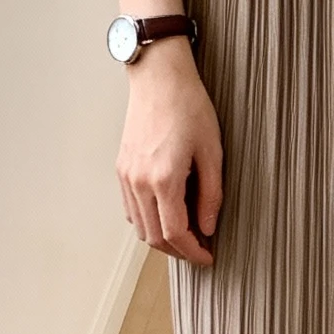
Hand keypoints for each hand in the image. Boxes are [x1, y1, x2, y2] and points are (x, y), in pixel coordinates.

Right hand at [117, 39, 222, 265]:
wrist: (159, 77)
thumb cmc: (189, 107)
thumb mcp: (212, 151)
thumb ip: (211, 195)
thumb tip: (208, 227)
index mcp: (164, 179)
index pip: (175, 233)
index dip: (193, 251)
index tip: (208, 256)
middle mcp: (139, 182)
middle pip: (154, 237)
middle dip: (178, 250)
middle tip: (200, 249)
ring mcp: (126, 176)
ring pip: (140, 227)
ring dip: (162, 238)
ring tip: (186, 234)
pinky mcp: (121, 168)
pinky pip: (131, 209)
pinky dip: (147, 221)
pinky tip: (166, 215)